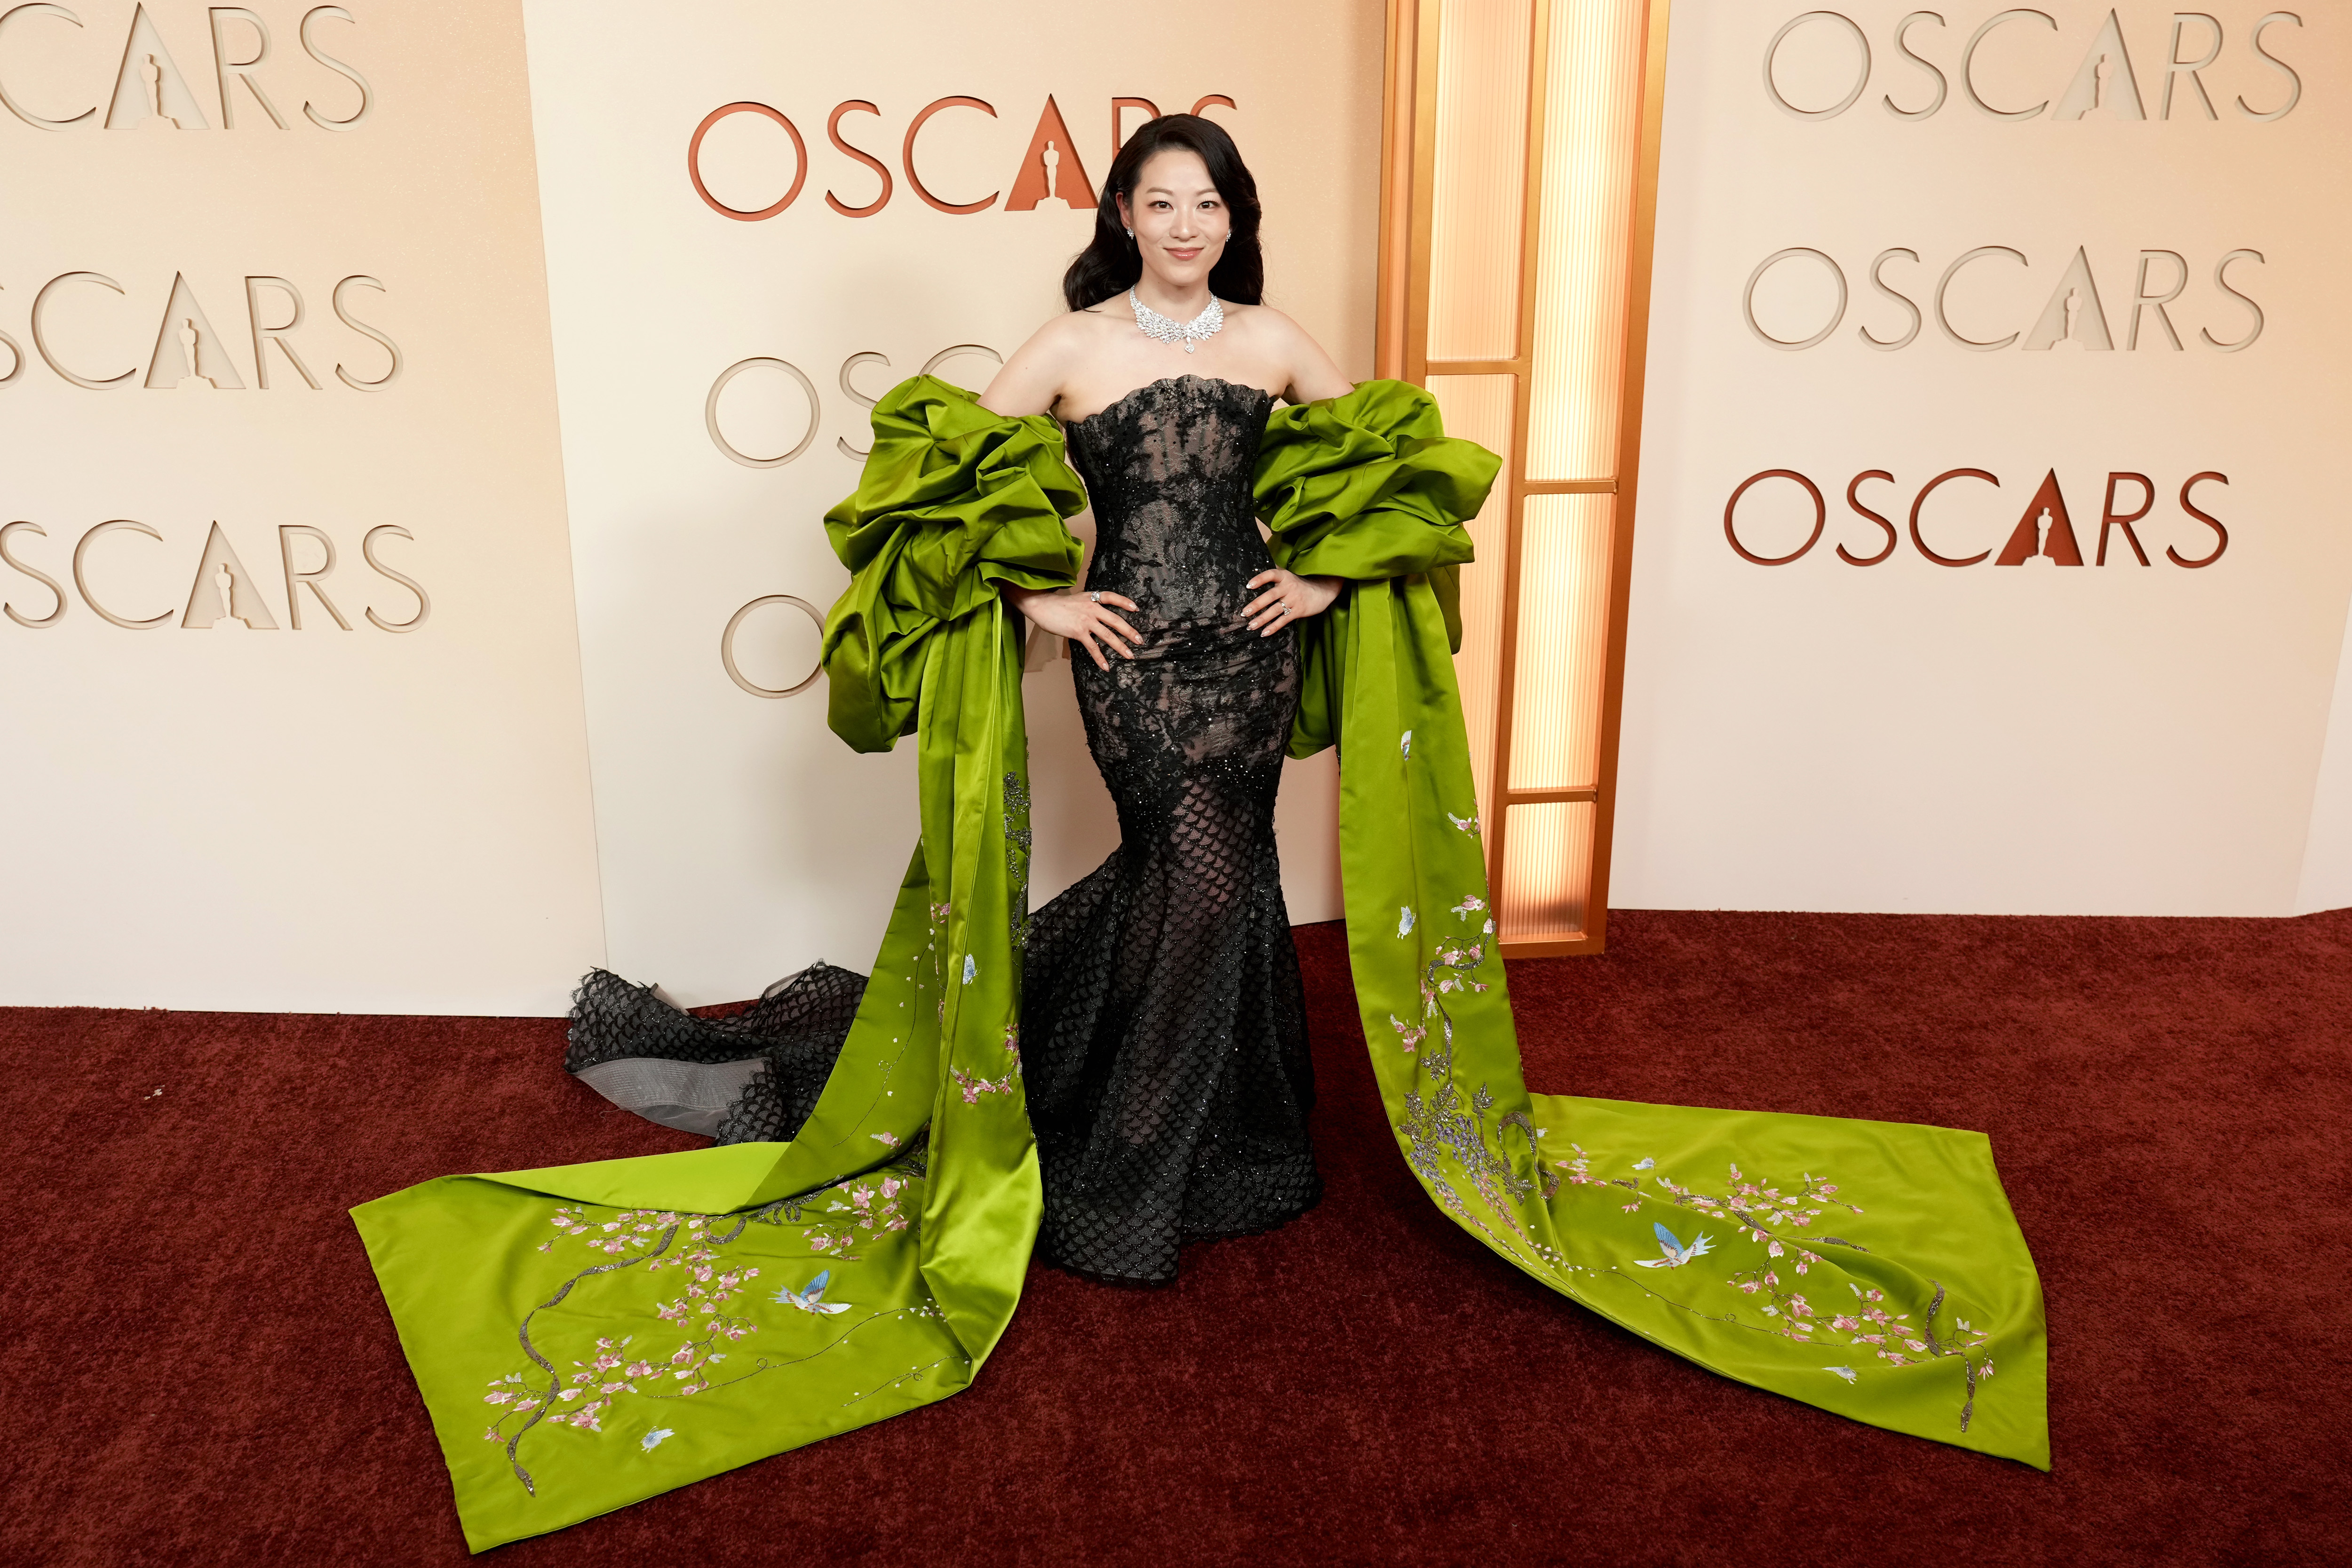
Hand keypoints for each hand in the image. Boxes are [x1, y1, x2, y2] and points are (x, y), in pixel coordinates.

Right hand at [1006, 585, 1142, 670]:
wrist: (1042, 606)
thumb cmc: (1058, 605)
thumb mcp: (1077, 600)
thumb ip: (1089, 606)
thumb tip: (1099, 617)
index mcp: (1092, 598)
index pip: (1112, 597)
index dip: (1125, 602)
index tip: (1136, 608)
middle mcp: (1092, 608)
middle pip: (1115, 620)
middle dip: (1129, 631)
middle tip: (1140, 640)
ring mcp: (1086, 620)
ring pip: (1108, 635)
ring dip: (1120, 646)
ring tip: (1129, 655)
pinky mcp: (1078, 631)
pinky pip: (1093, 647)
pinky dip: (1100, 658)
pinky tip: (1106, 666)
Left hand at [1243, 569, 1340, 635]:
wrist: (1322, 591)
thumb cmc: (1299, 584)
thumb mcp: (1288, 575)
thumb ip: (1274, 572)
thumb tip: (1255, 566)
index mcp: (1285, 576)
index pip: (1271, 574)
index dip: (1260, 579)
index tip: (1248, 585)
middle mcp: (1289, 587)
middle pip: (1270, 596)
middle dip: (1256, 605)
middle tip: (1244, 613)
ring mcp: (1294, 600)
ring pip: (1275, 610)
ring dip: (1262, 619)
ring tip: (1250, 626)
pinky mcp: (1298, 611)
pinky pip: (1284, 620)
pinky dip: (1274, 627)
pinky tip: (1264, 633)